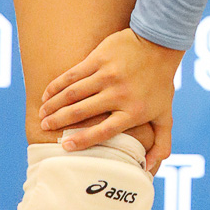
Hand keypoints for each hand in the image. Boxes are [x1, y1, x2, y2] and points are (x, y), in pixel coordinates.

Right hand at [39, 29, 183, 172]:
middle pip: (81, 112)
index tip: (65, 147)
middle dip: (58, 121)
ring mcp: (108, 75)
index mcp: (133, 112)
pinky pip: (73, 74)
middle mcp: (118, 94)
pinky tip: (46, 93)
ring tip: (43, 113)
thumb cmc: (161, 82)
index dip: (82, 141)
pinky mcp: (100, 58)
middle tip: (44, 127)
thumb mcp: (166, 113)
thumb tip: (149, 167)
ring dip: (53, 105)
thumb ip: (162, 142)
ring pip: (72, 94)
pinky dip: (56, 85)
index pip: (103, 132)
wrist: (160, 43)